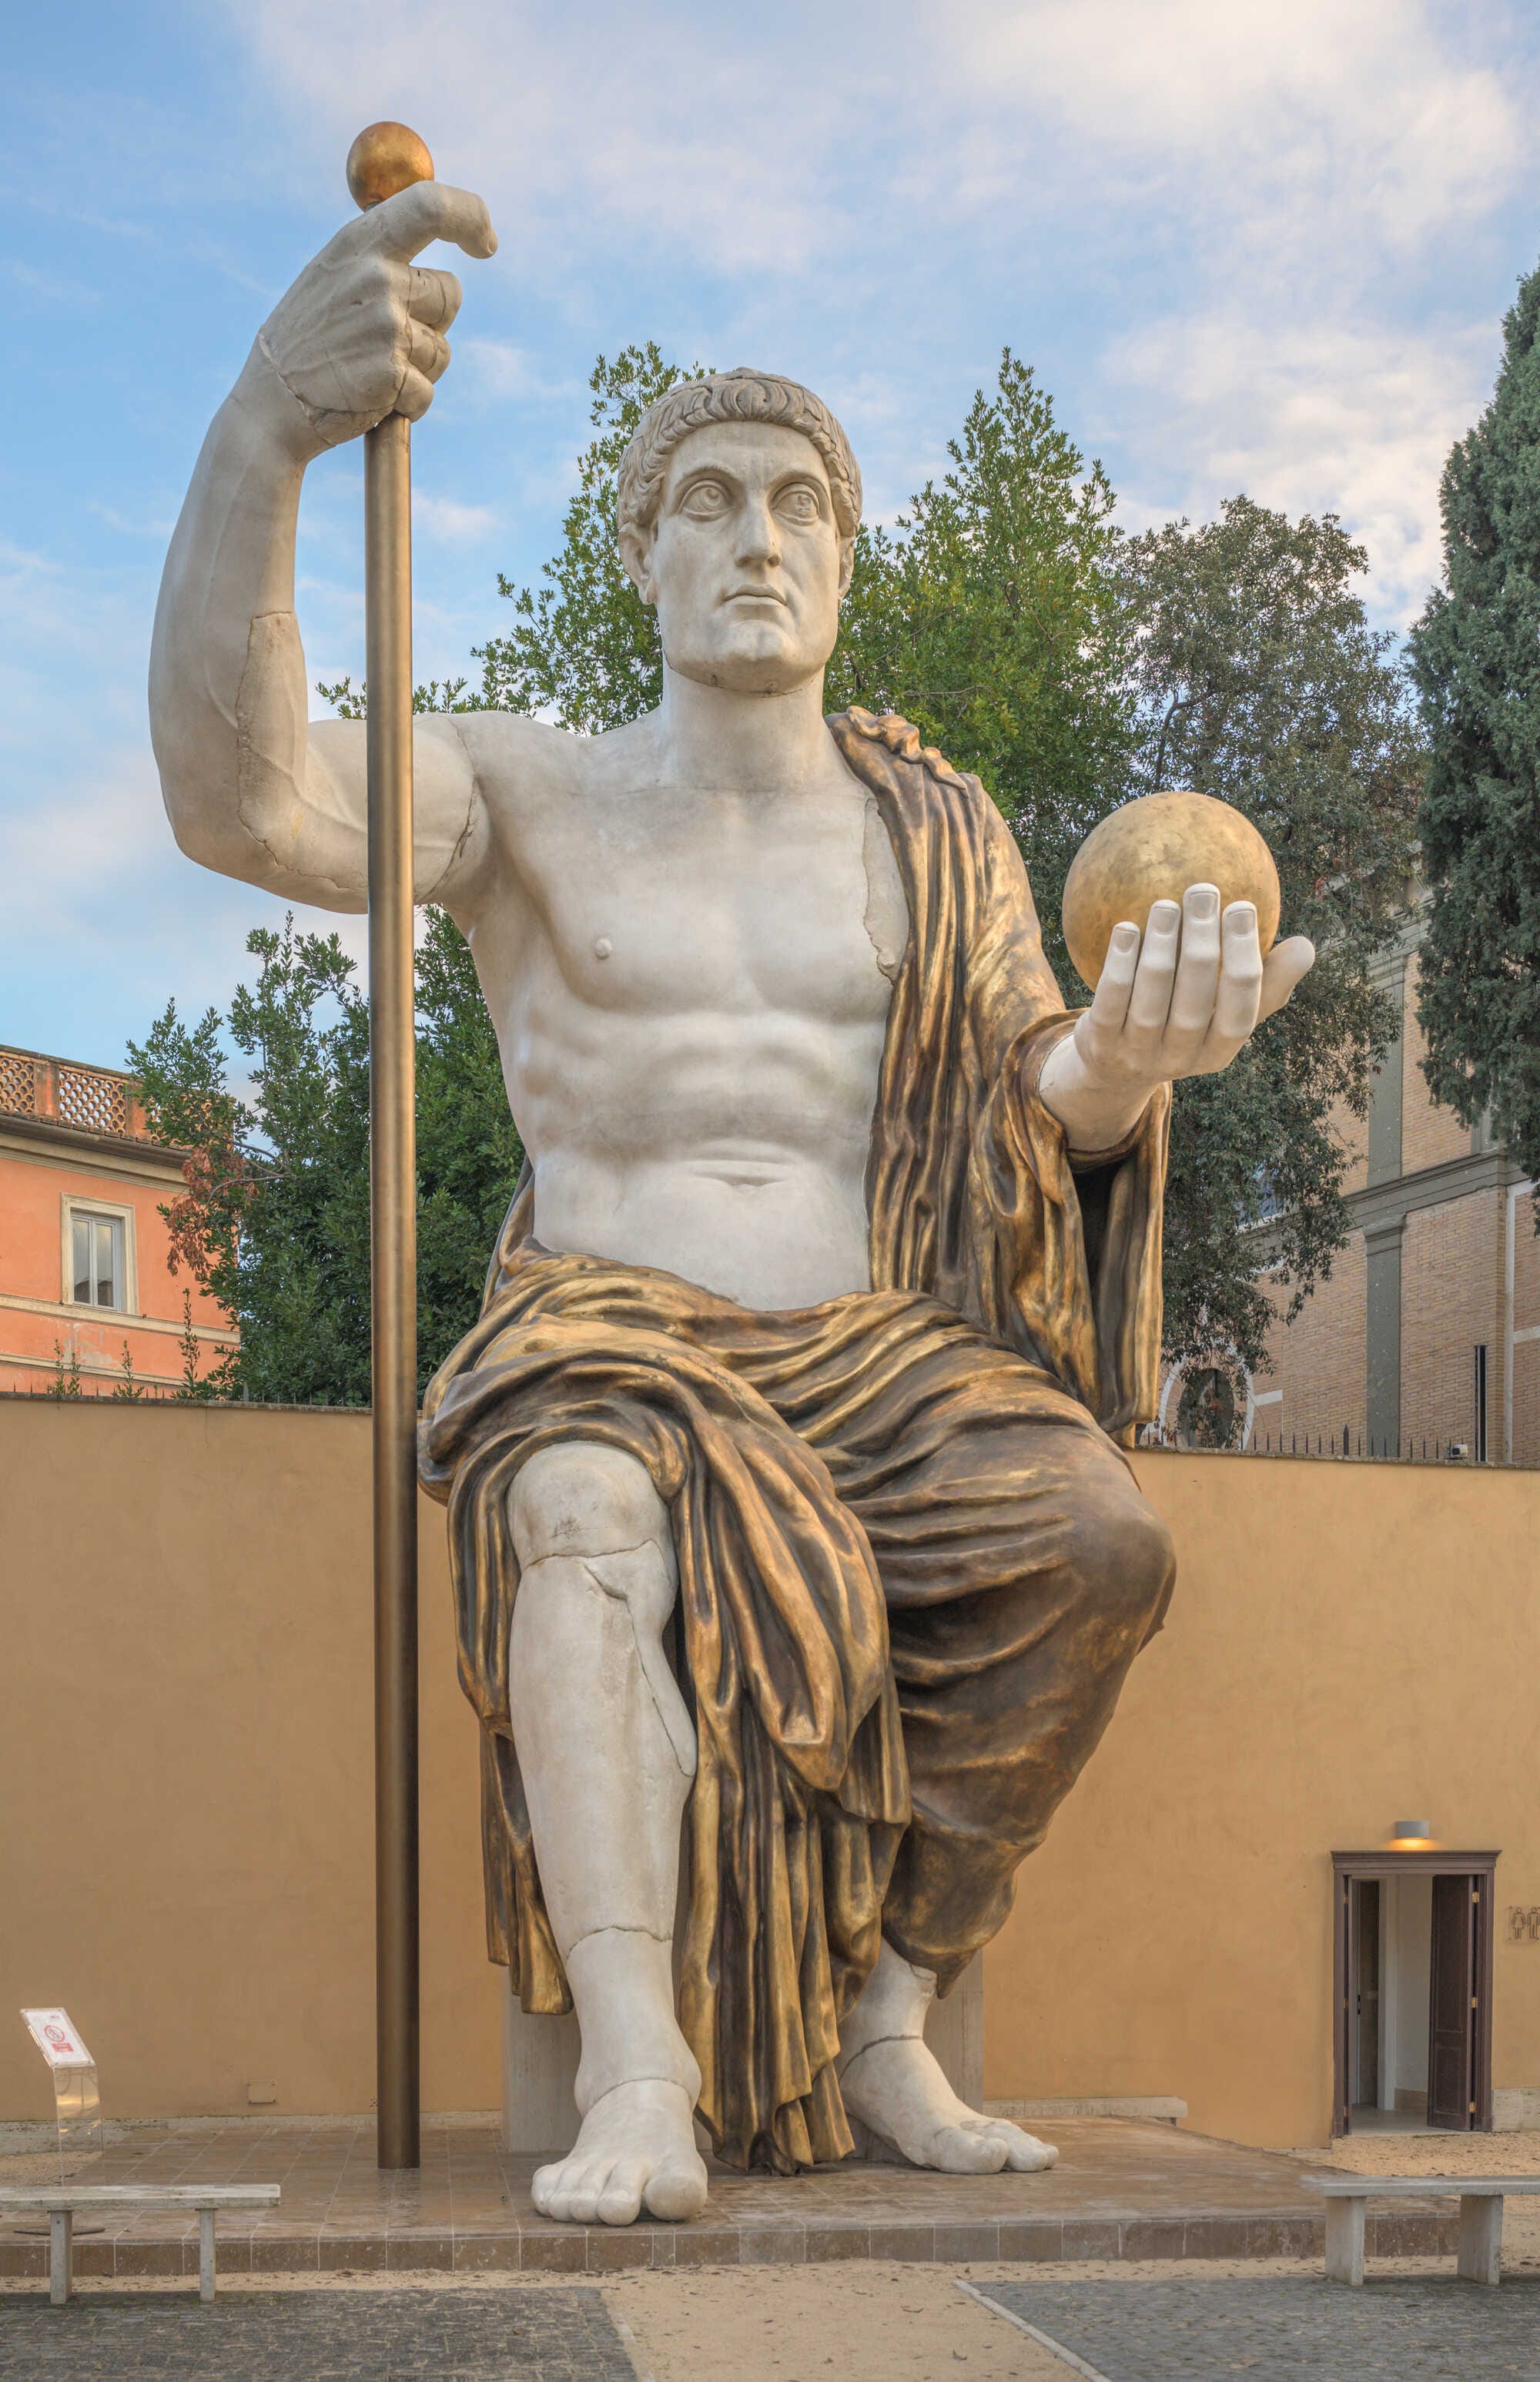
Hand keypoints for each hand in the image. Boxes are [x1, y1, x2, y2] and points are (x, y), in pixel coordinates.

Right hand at [247, 182, 496, 455]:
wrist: (271, 404)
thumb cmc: (306, 339)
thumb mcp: (331, 274)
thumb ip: (379, 251)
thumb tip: (438, 219)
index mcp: (359, 243)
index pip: (430, 206)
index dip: (470, 216)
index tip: (486, 242)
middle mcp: (376, 276)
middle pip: (451, 293)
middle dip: (434, 320)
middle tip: (387, 339)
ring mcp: (386, 325)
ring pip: (442, 348)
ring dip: (419, 367)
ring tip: (370, 369)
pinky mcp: (392, 373)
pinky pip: (427, 390)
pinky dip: (408, 402)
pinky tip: (370, 398)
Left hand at [1038, 883, 1314, 1152]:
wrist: (1112, 1069)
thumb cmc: (1183, 1024)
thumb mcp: (1223, 1015)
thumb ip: (1264, 985)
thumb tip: (1307, 947)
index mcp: (1219, 1052)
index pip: (1240, 1011)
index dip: (1242, 959)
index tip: (1242, 906)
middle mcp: (1181, 1060)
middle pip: (1195, 1000)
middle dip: (1201, 942)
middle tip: (1203, 891)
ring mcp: (1138, 1055)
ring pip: (1152, 998)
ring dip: (1160, 945)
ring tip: (1165, 902)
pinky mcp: (1101, 1044)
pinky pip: (1112, 1000)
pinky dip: (1120, 962)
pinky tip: (1126, 927)